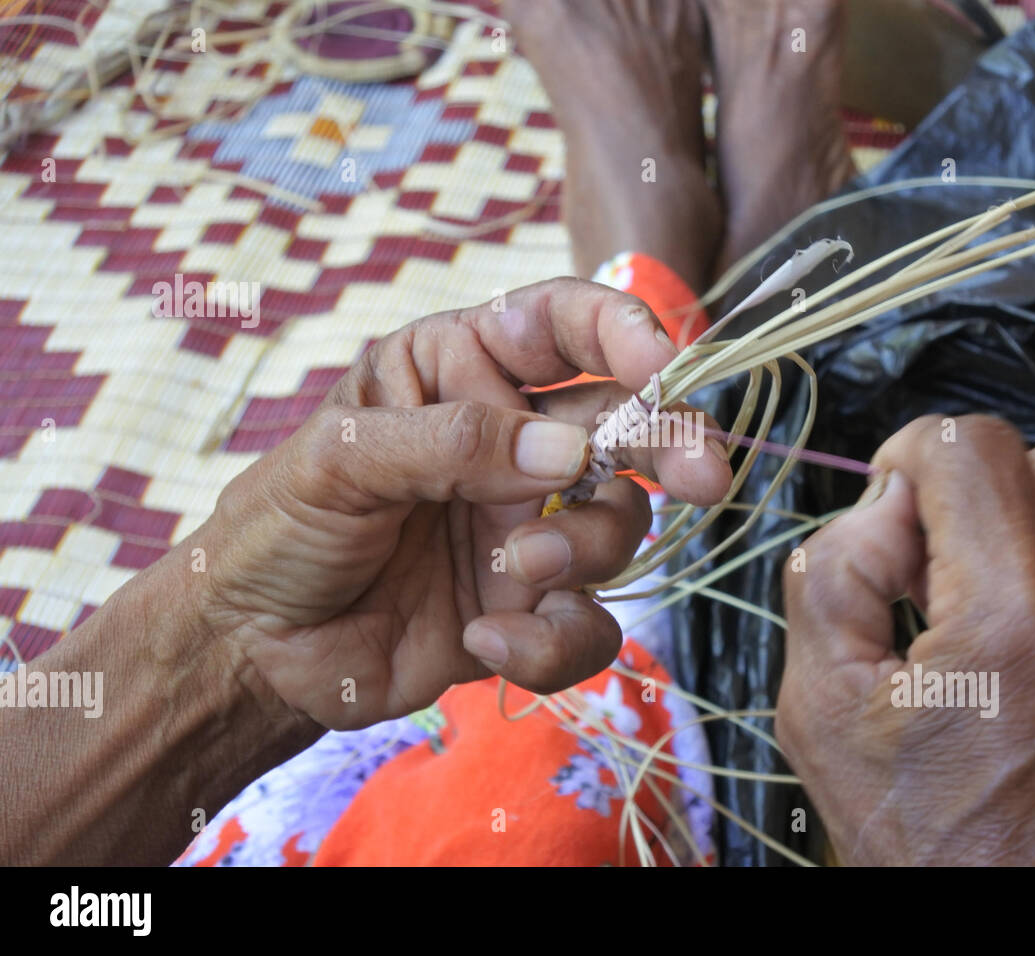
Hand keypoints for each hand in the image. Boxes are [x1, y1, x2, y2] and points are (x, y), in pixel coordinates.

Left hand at [191, 278, 731, 729]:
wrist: (254, 650)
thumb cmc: (280, 528)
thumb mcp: (340, 460)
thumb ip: (450, 442)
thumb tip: (566, 453)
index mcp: (462, 371)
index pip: (563, 326)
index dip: (623, 328)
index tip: (663, 362)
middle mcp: (512, 443)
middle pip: (626, 425)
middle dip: (672, 445)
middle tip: (704, 477)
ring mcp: (528, 524)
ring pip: (619, 524)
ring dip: (585, 548)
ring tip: (517, 566)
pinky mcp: (530, 607)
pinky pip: (588, 625)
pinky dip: (553, 641)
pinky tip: (484, 639)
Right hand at [777, 415, 1034, 864]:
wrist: (1022, 950)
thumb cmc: (916, 847)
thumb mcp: (820, 709)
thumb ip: (832, 574)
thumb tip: (885, 509)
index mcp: (1013, 625)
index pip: (973, 448)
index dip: (913, 455)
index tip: (894, 508)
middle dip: (993, 482)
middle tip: (946, 554)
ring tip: (989, 629)